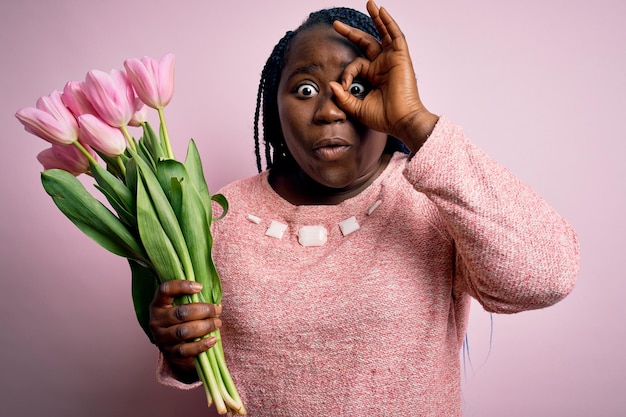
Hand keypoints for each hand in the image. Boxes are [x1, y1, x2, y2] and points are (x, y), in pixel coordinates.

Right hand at [149, 280, 221, 381]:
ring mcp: (161, 338)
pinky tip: (213, 339)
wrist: (176, 348)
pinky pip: (186, 350)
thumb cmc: (183, 321)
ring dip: (205, 326)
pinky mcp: (169, 353)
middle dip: (203, 310)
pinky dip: (202, 345)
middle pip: (180, 313)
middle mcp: (156, 321)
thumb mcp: (183, 307)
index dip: (182, 286)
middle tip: (216, 310)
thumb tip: (216, 303)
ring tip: (217, 323)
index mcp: (158, 305)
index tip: (200, 287)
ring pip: (184, 331)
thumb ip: (193, 300)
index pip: (165, 290)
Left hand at [330, 0, 437, 151]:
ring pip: (384, 33)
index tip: (343, 86)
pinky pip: (395, 35)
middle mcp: (382, 66)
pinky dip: (389, 23)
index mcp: (373, 76)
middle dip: (351, 33)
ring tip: (369, 3)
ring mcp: (392, 60)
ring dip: (376, 18)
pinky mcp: (401, 57)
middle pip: (367, 43)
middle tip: (336, 24)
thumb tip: (331, 84)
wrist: (401, 121)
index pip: (355, 65)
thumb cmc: (383, 118)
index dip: (346, 73)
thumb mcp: (357, 107)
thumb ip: (343, 97)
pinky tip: (381, 11)